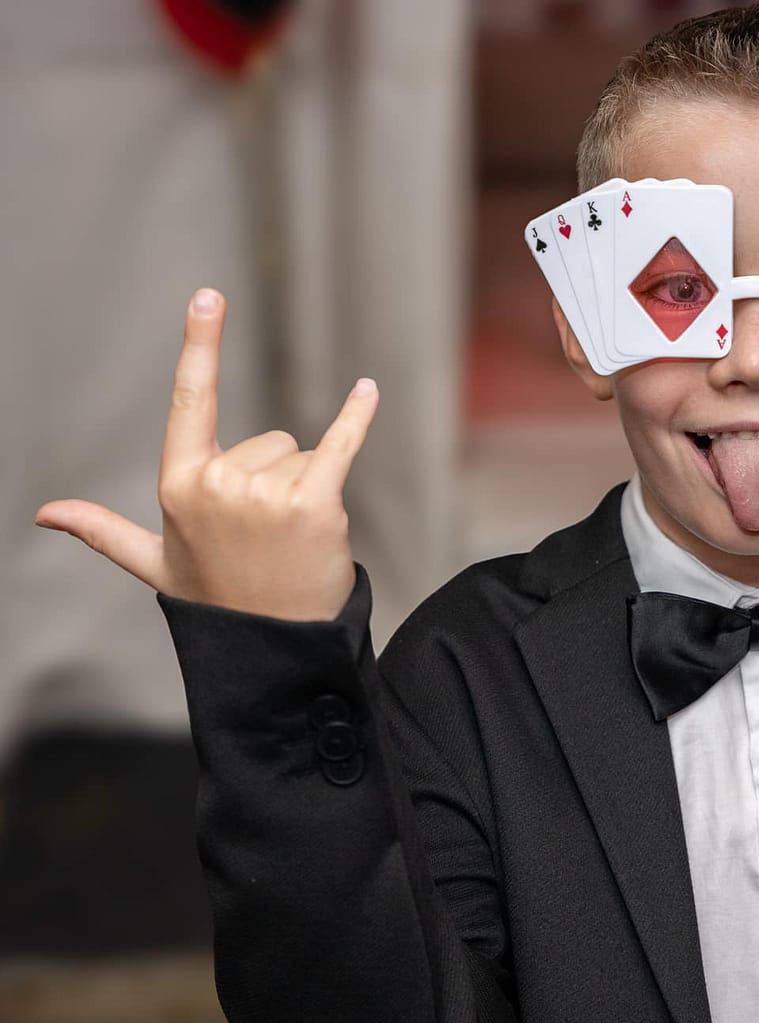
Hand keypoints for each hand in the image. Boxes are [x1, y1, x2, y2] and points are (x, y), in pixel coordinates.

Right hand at [35, 289, 378, 620]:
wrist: (274, 645)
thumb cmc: (217, 600)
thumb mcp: (155, 562)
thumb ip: (104, 531)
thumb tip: (45, 514)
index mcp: (179, 484)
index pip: (189, 399)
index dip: (200, 343)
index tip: (208, 295)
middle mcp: (217, 482)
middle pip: (269, 441)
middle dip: (276, 481)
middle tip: (268, 536)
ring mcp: (265, 492)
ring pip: (302, 454)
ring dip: (306, 491)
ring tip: (291, 540)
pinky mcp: (314, 501)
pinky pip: (340, 444)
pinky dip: (356, 417)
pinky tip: (368, 390)